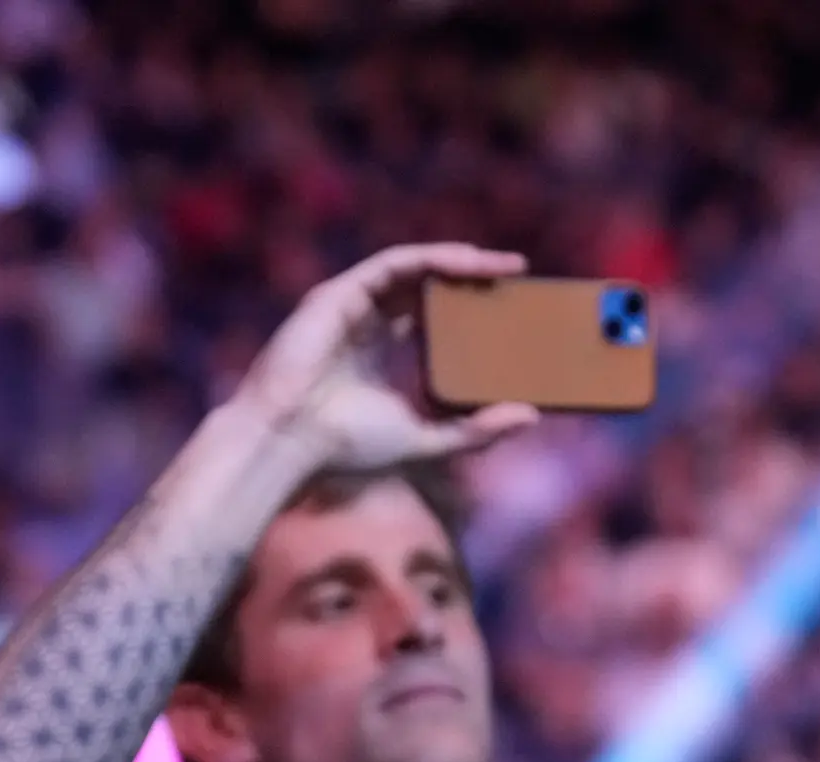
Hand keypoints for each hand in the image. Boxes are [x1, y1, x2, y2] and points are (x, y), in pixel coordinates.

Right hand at [226, 244, 538, 473]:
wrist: (289, 441)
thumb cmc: (346, 446)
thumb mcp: (427, 440)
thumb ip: (475, 431)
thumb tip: (530, 416)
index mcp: (383, 356)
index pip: (435, 321)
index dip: (472, 311)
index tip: (513, 312)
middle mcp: (368, 325)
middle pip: (430, 290)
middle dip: (475, 281)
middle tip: (519, 282)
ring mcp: (353, 306)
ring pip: (416, 270)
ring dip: (462, 262)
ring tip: (505, 268)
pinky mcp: (341, 293)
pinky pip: (395, 262)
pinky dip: (433, 257)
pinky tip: (468, 261)